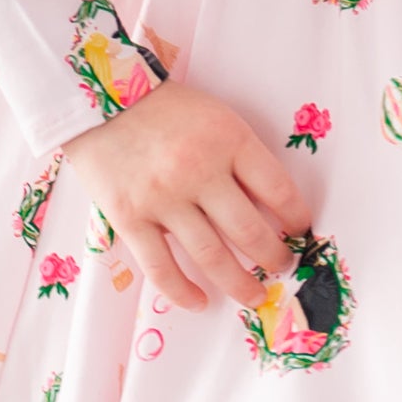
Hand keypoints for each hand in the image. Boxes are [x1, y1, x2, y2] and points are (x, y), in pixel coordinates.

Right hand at [61, 83, 310, 311]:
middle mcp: (198, 170)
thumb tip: (270, 209)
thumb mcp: (215, 118)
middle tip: (281, 266)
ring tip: (254, 295)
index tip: (301, 230)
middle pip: (249, 231)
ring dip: (239, 284)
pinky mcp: (129, 218)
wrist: (101, 100)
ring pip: (212, 257)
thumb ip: (240, 158)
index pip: (278, 190)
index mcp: (228, 139)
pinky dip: (183, 293)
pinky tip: (201, 302)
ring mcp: (163, 198)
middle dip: (274, 257)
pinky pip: (161, 268)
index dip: (297, 217)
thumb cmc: (165, 109)